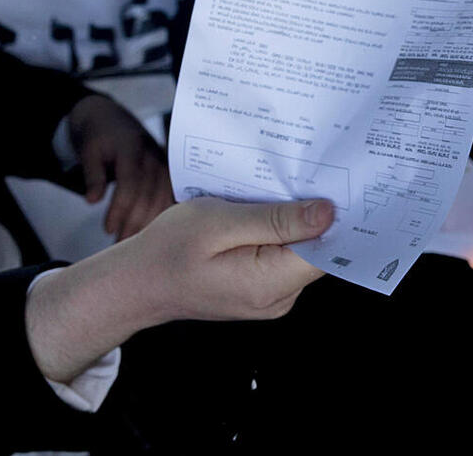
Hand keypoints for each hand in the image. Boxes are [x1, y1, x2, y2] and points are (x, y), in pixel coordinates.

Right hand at [26, 196, 332, 382]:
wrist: (134, 283)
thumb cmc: (166, 252)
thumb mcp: (218, 222)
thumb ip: (275, 220)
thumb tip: (327, 213)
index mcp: (270, 284)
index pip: (329, 250)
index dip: (337, 216)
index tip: (338, 182)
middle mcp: (277, 298)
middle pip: (317, 249)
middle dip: (311, 212)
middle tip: (299, 173)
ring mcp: (269, 297)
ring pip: (299, 250)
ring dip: (289, 219)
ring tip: (268, 190)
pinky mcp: (259, 290)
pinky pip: (280, 256)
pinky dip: (274, 231)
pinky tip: (255, 211)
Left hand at [68, 94, 173, 239]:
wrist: (110, 117)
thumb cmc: (99, 135)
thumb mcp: (88, 151)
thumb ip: (92, 175)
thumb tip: (93, 200)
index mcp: (133, 148)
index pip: (130, 184)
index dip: (120, 209)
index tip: (108, 228)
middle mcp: (153, 156)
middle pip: (148, 196)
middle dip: (133, 224)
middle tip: (118, 245)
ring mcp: (164, 164)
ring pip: (161, 199)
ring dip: (148, 223)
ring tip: (131, 241)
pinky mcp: (168, 172)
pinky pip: (169, 196)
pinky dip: (161, 214)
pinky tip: (152, 230)